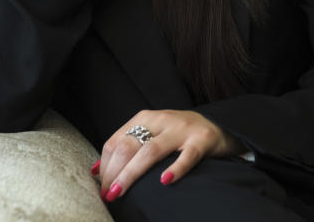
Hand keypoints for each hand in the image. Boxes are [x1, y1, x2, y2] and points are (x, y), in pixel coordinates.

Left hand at [93, 109, 247, 202]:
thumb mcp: (151, 134)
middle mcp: (161, 120)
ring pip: (151, 151)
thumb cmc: (178, 134)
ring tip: (120, 192)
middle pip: (128, 146)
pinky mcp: (202, 140)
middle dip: (114, 172)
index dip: (105, 166)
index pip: (116, 142)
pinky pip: (187, 156)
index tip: (102, 187)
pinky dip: (176, 168)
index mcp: (145, 118)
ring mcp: (182, 130)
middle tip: (109, 195)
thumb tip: (96, 170)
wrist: (218, 125)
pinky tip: (165, 181)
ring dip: (131, 174)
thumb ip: (126, 147)